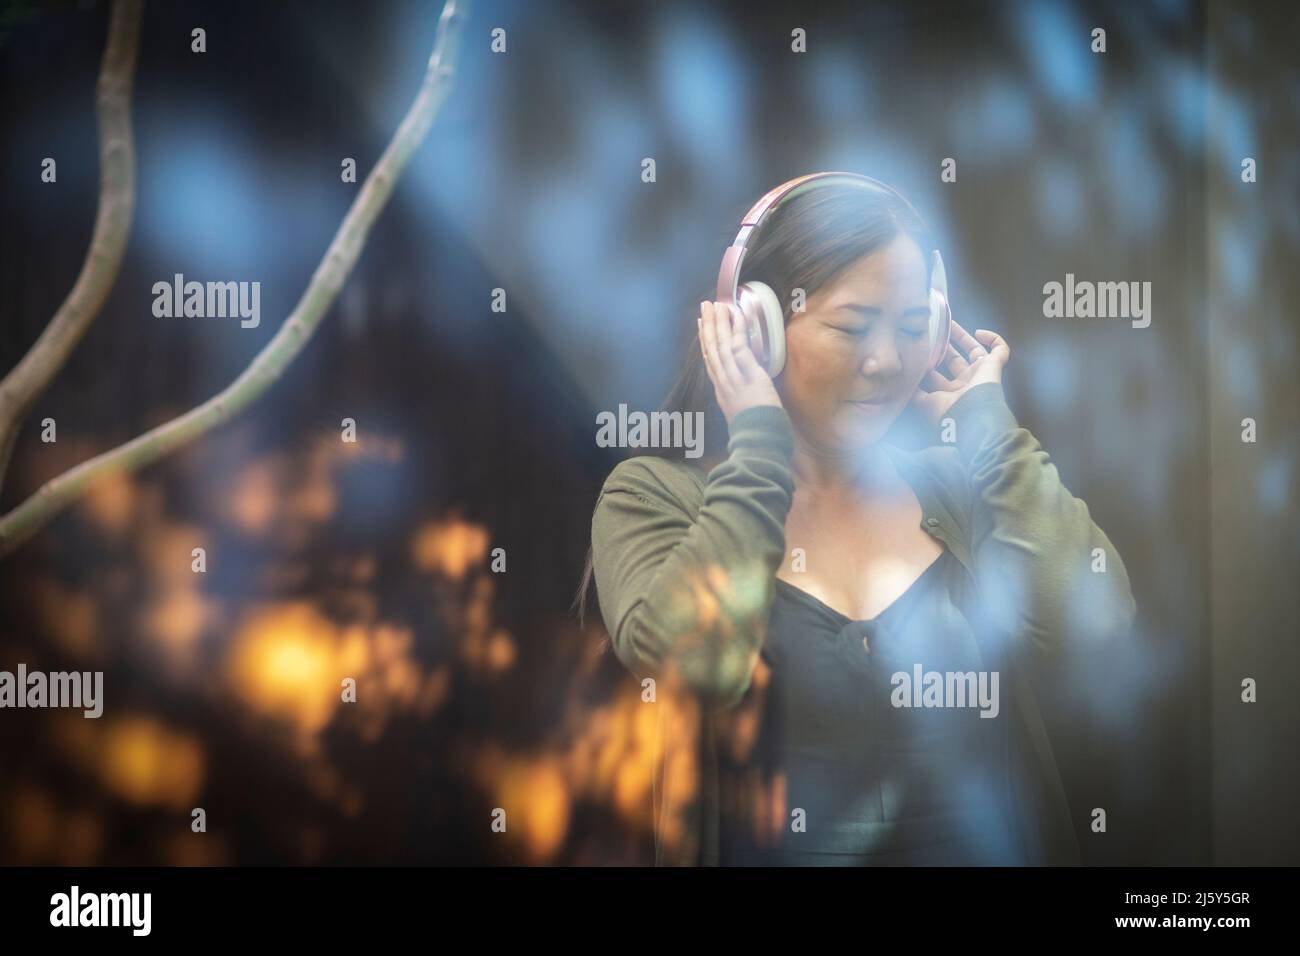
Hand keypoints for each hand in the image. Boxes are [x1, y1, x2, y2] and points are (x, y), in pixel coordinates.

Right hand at [698, 300, 783, 424]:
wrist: (759, 439)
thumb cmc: (755, 431)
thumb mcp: (741, 414)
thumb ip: (739, 400)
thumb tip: (743, 392)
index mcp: (722, 391)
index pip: (711, 362)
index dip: (705, 342)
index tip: (702, 327)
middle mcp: (723, 381)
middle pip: (712, 349)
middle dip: (708, 327)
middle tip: (704, 307)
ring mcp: (733, 376)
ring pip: (721, 344)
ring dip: (718, 322)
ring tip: (715, 304)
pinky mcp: (747, 372)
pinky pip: (740, 345)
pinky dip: (738, 328)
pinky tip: (736, 313)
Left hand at [908, 320, 1009, 425]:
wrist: (974, 416)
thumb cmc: (949, 411)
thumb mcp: (925, 403)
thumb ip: (914, 392)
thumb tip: (902, 381)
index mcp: (950, 394)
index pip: (937, 376)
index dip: (927, 365)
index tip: (917, 351)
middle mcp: (966, 384)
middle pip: (955, 361)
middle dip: (943, 347)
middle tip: (932, 333)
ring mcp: (981, 374)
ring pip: (974, 351)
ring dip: (962, 337)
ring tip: (949, 322)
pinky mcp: (995, 365)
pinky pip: (1000, 349)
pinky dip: (993, 339)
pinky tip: (979, 332)